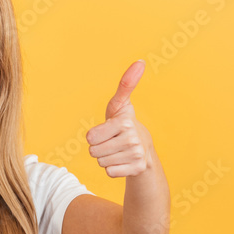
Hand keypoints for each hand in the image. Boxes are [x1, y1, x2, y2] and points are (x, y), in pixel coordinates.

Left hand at [86, 60, 152, 177]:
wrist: (144, 149)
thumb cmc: (124, 124)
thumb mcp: (119, 105)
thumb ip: (125, 84)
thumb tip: (140, 61)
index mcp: (124, 122)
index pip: (90, 137)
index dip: (94, 136)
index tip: (107, 131)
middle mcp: (132, 138)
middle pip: (93, 151)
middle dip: (99, 148)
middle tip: (112, 142)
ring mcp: (136, 154)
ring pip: (101, 162)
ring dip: (106, 158)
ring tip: (117, 151)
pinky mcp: (137, 168)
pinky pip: (109, 172)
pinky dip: (112, 169)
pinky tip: (122, 161)